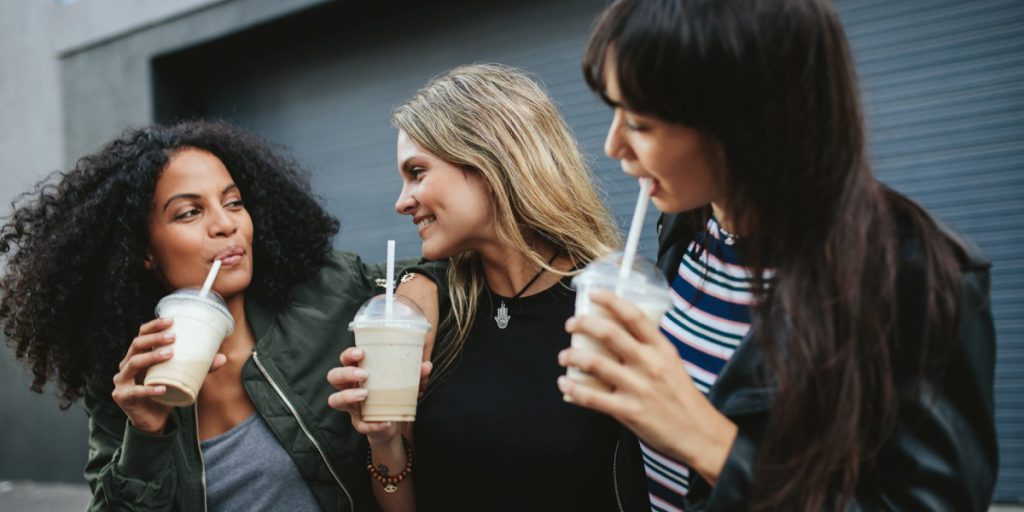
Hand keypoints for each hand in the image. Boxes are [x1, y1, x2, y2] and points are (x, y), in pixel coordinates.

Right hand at [111, 317, 227, 434]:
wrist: (153, 420)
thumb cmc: (165, 393)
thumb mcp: (181, 378)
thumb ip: (199, 368)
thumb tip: (223, 358)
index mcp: (139, 355)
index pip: (142, 334)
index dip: (154, 326)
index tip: (172, 320)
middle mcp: (126, 364)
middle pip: (136, 345)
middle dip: (155, 338)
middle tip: (174, 337)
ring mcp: (122, 380)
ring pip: (133, 363)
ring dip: (152, 357)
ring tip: (170, 354)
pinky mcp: (122, 396)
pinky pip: (135, 391)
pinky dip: (149, 389)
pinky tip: (163, 388)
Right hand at [326, 346, 432, 445]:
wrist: (395, 422)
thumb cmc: (396, 395)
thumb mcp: (409, 383)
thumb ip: (417, 374)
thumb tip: (427, 365)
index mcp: (359, 372)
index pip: (345, 359)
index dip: (348, 355)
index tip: (362, 353)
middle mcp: (350, 387)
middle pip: (333, 376)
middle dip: (345, 373)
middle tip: (364, 374)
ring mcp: (352, 406)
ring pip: (334, 400)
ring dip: (348, 395)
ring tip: (365, 395)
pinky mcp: (360, 424)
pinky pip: (360, 425)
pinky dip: (373, 424)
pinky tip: (385, 421)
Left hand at [557, 289, 736, 483]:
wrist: (698, 433)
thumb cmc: (682, 397)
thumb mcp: (672, 363)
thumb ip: (648, 349)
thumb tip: (617, 334)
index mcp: (661, 348)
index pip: (634, 316)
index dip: (610, 300)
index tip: (593, 293)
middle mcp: (649, 363)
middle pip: (609, 333)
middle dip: (583, 324)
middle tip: (570, 324)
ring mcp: (638, 387)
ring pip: (594, 362)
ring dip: (572, 355)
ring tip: (564, 355)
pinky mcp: (628, 411)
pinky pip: (591, 397)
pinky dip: (572, 388)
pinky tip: (564, 383)